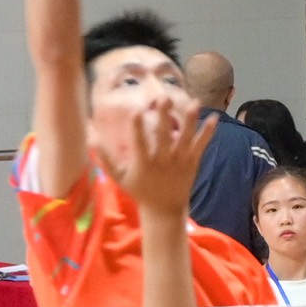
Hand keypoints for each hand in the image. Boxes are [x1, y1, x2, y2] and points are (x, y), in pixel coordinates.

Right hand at [115, 83, 204, 216]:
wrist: (164, 210)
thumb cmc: (139, 190)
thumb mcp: (119, 178)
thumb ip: (106, 158)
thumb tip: (91, 138)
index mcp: (143, 163)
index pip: (139, 143)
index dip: (136, 127)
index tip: (135, 110)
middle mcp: (162, 161)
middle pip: (163, 135)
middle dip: (164, 116)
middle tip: (164, 97)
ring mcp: (179, 161)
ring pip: (186, 138)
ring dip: (191, 120)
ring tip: (195, 102)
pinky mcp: (192, 163)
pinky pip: (201, 145)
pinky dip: (208, 132)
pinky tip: (215, 117)